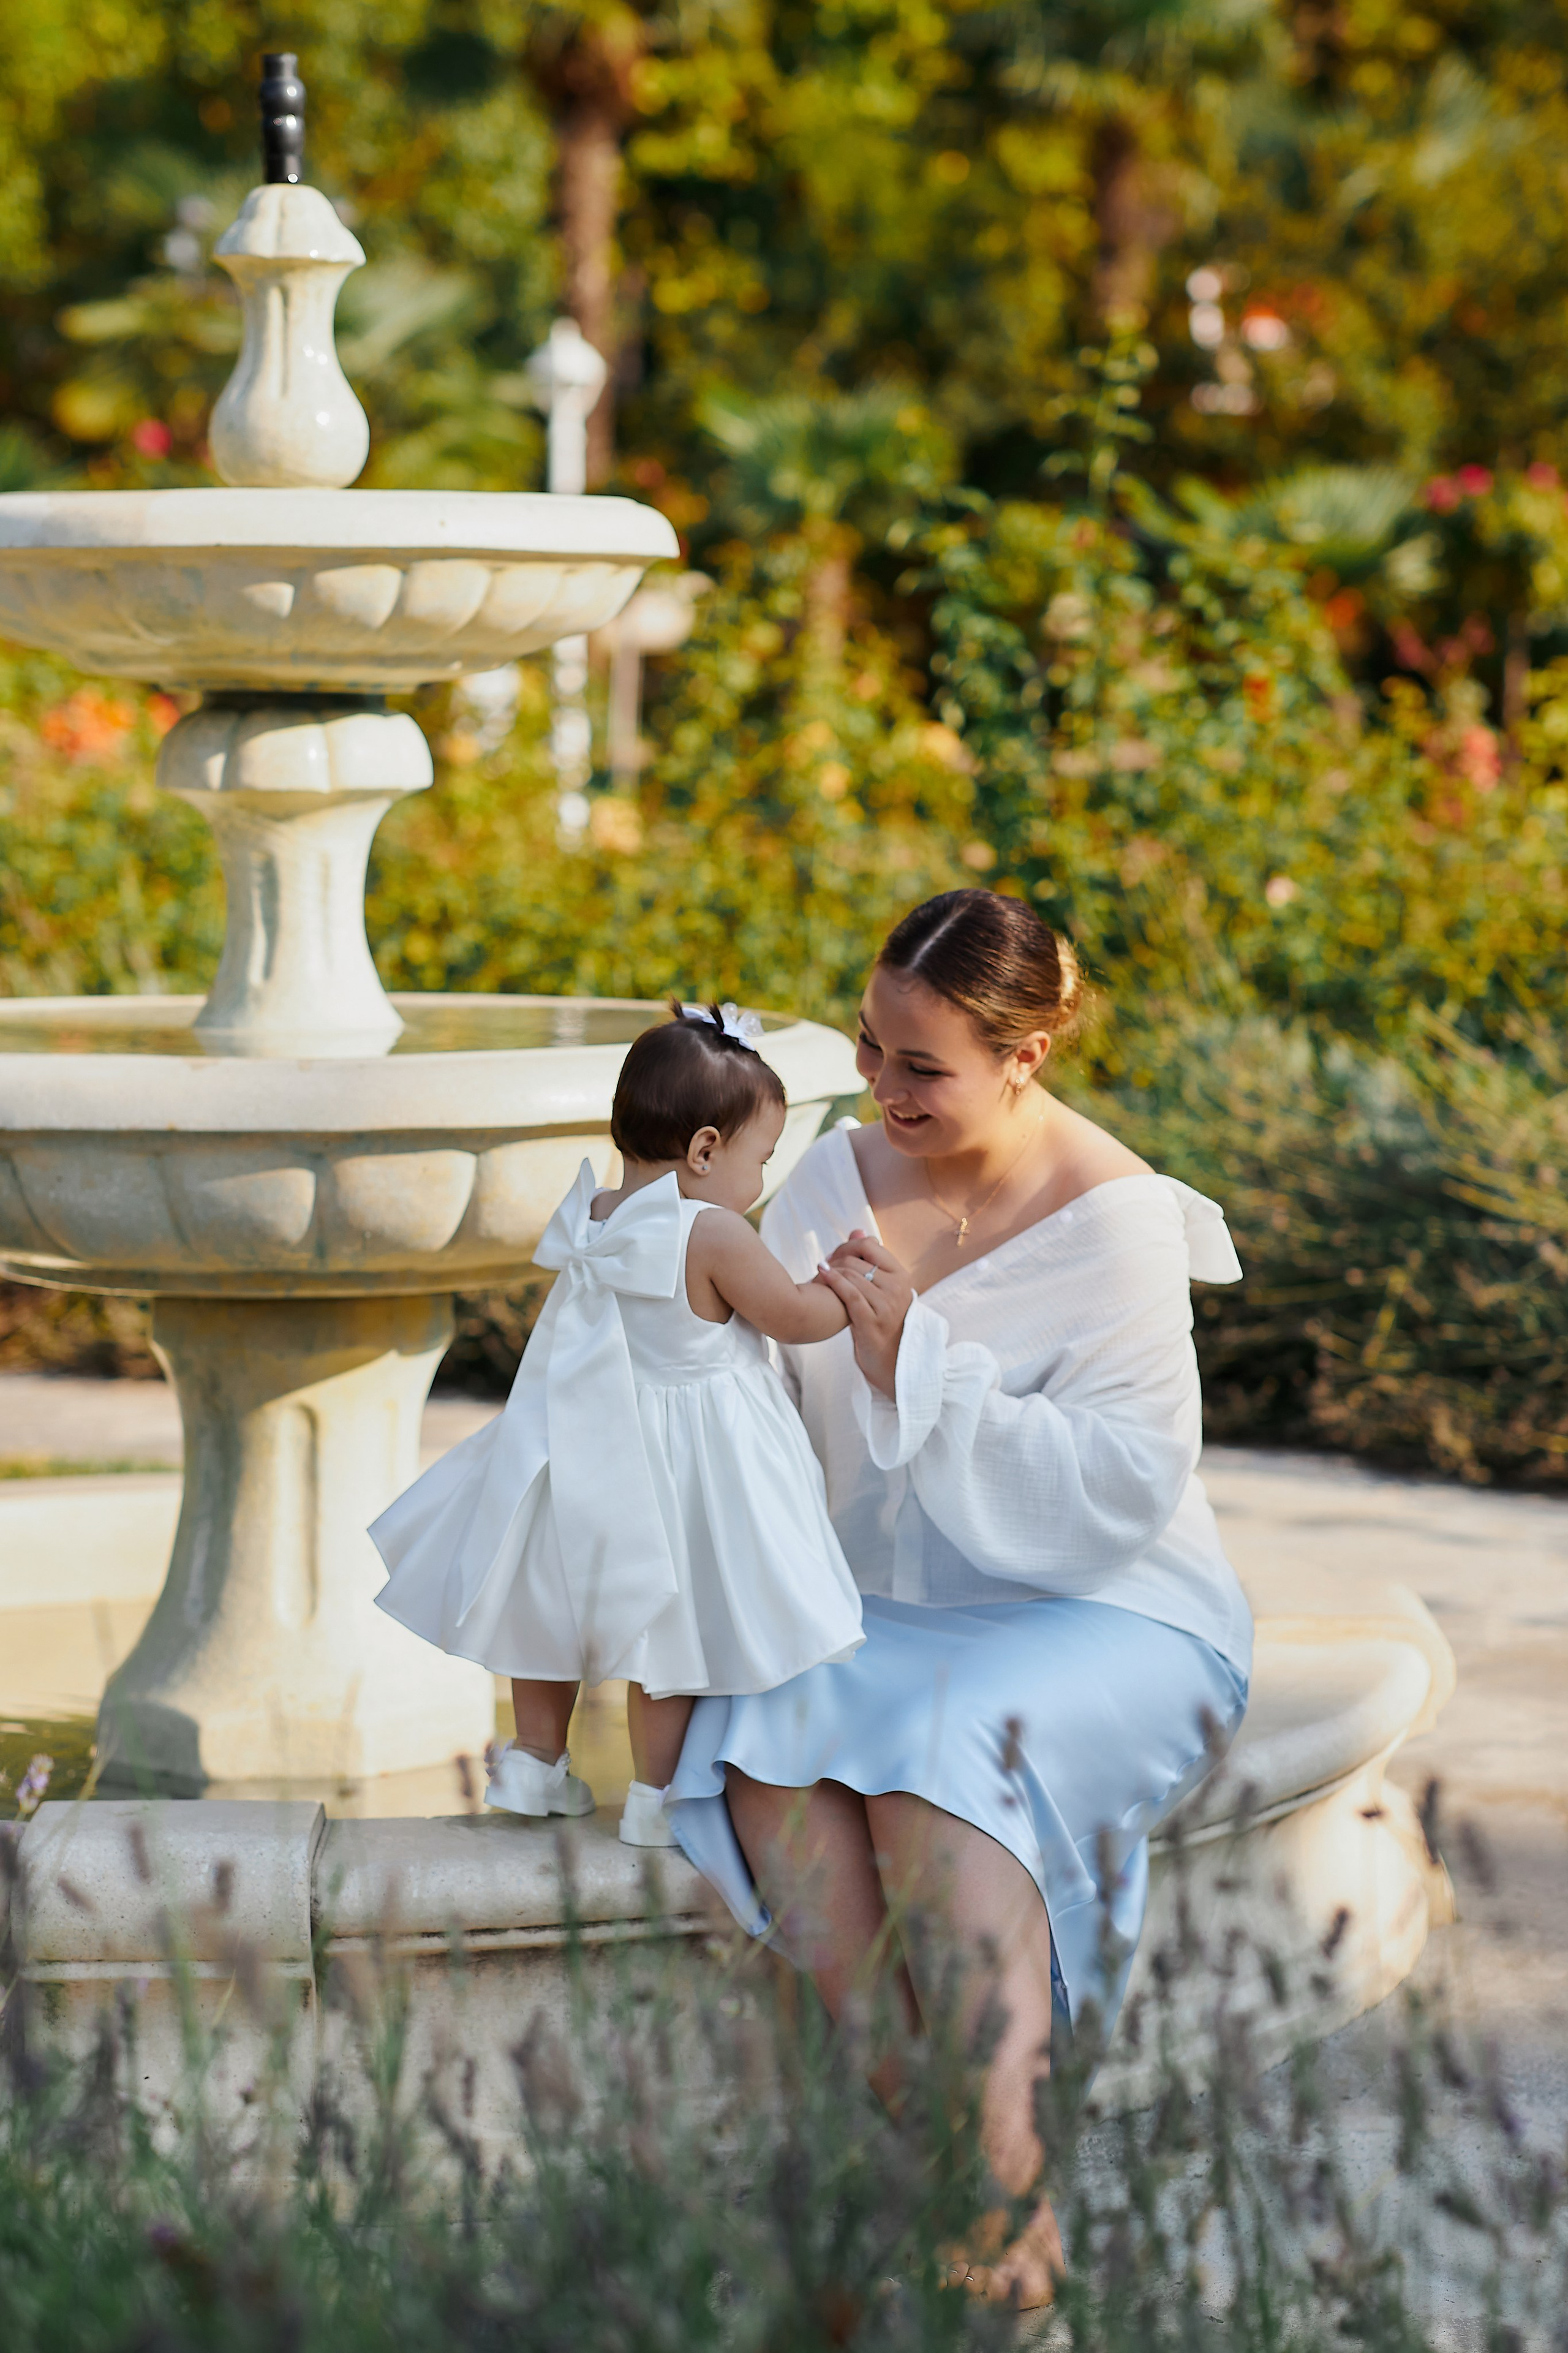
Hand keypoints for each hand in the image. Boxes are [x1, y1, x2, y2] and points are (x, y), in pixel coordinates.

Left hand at [815, 1230, 913, 1398]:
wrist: (890, 1362)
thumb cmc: (881, 1321)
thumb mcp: (880, 1289)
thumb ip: (870, 1260)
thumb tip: (857, 1230)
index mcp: (902, 1276)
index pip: (872, 1246)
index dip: (849, 1245)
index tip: (835, 1254)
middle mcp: (897, 1288)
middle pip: (858, 1259)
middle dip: (836, 1258)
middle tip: (824, 1264)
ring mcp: (886, 1305)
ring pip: (852, 1274)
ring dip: (831, 1271)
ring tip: (820, 1274)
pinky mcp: (871, 1320)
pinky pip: (849, 1293)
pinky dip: (832, 1280)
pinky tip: (820, 1275)